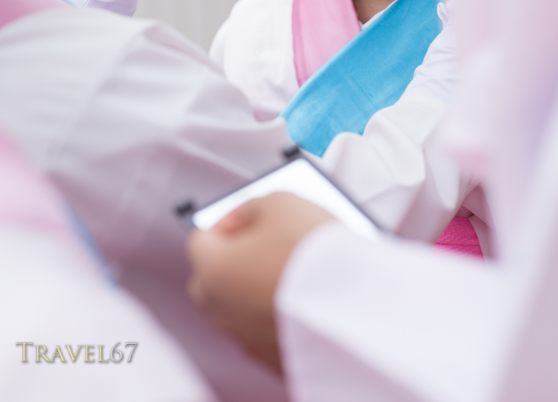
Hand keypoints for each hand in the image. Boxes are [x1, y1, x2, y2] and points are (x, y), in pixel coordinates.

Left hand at [186, 193, 332, 372]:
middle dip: (235, 257)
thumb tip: (247, 215)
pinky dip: (276, 311)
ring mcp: (249, 339)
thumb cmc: (313, 253)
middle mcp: (223, 312)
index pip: (202, 239)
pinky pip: (266, 326)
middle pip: (214, 277)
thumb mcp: (278, 201)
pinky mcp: (277, 357)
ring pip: (241, 306)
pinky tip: (302, 292)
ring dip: (256, 286)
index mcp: (212, 272)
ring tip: (292, 264)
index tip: (250, 216)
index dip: (228, 221)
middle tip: (267, 240)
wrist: (356, 301)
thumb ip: (251, 207)